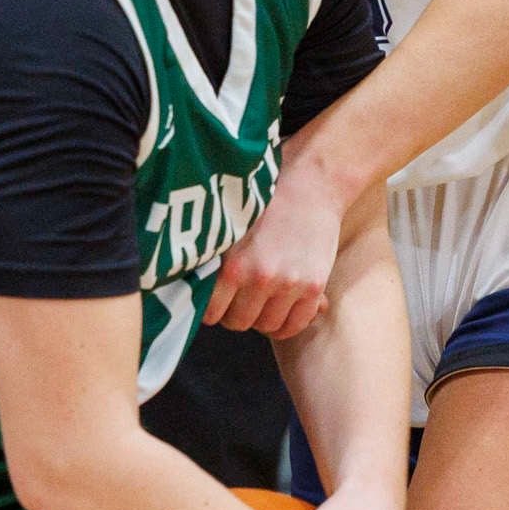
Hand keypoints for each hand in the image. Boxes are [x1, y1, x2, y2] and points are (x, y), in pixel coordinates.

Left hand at [203, 143, 342, 336]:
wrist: (311, 182)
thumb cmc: (264, 200)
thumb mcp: (230, 228)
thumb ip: (215, 261)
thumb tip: (194, 294)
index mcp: (231, 265)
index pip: (211, 313)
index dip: (212, 309)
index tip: (216, 300)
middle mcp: (259, 279)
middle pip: (238, 322)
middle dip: (236, 313)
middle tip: (238, 298)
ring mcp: (289, 285)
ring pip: (267, 327)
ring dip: (262, 317)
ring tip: (261, 299)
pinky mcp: (314, 287)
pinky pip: (296, 325)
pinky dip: (288, 323)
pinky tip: (282, 309)